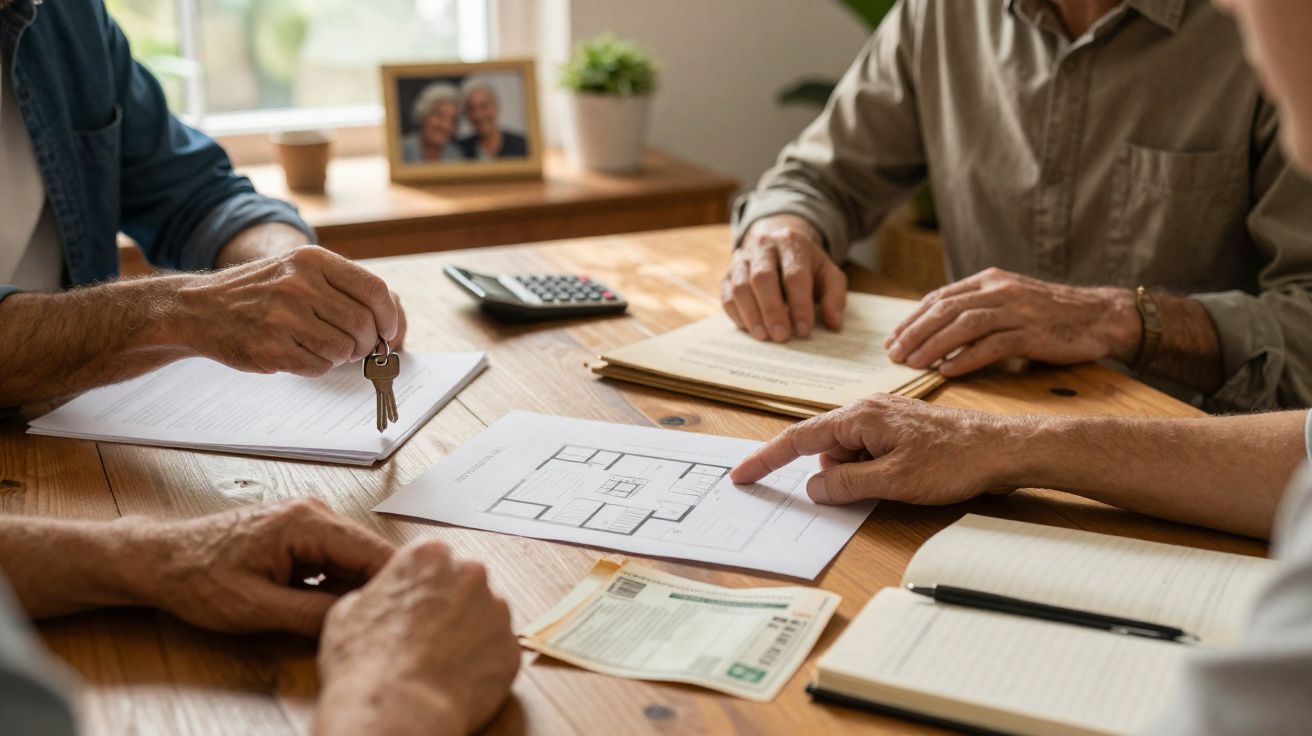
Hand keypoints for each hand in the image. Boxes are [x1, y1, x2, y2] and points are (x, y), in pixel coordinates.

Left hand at [133, 498, 394, 635]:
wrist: (161, 560)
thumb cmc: (198, 578)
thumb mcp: (257, 608)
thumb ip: (312, 614)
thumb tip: (356, 619)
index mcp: (307, 522)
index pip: (374, 551)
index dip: (391, 585)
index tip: (396, 615)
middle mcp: (313, 511)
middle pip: (368, 553)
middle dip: (372, 588)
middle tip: (370, 624)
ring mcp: (307, 518)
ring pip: (353, 557)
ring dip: (353, 588)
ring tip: (343, 618)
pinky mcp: (300, 531)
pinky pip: (334, 558)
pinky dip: (335, 583)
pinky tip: (323, 606)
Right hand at [174, 245, 403, 376]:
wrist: (198, 307)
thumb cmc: (259, 292)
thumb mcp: (299, 271)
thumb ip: (343, 289)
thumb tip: (393, 322)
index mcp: (312, 260)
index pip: (374, 290)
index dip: (389, 317)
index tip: (388, 332)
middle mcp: (300, 285)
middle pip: (363, 325)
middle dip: (365, 344)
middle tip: (353, 347)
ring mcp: (284, 317)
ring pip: (343, 350)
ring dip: (339, 356)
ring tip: (318, 347)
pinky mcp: (271, 348)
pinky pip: (318, 367)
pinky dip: (315, 366)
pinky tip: (296, 353)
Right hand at [316, 541, 518, 735]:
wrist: (399, 710)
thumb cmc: (367, 663)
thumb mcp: (347, 612)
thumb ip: (377, 593)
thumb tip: (382, 599)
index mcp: (429, 555)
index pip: (432, 560)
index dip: (420, 587)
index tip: (412, 606)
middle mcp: (470, 573)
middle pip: (463, 584)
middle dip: (449, 606)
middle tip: (424, 636)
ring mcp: (497, 610)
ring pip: (484, 616)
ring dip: (468, 633)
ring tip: (438, 662)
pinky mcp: (510, 647)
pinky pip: (496, 651)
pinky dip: (481, 663)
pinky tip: (455, 679)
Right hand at [722, 214, 846, 341]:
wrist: (779, 243)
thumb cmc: (806, 265)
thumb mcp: (828, 273)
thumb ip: (834, 296)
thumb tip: (833, 324)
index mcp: (792, 244)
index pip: (794, 275)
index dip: (799, 304)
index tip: (803, 330)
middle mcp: (763, 247)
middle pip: (762, 278)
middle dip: (772, 310)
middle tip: (781, 336)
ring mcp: (742, 259)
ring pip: (740, 286)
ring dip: (751, 314)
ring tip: (763, 336)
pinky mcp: (728, 273)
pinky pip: (726, 294)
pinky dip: (736, 314)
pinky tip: (750, 329)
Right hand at [730, 394, 1034, 504]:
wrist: (1001, 449)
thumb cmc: (953, 460)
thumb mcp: (893, 481)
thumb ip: (846, 485)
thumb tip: (813, 487)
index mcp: (859, 416)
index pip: (799, 438)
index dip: (767, 458)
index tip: (742, 474)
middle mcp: (867, 410)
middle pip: (825, 448)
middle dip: (833, 475)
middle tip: (872, 489)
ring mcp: (883, 419)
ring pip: (849, 454)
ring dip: (858, 476)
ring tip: (899, 484)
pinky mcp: (898, 430)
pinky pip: (868, 453)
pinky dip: (871, 471)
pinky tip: (899, 481)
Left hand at [883, 268, 1139, 376]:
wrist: (1101, 316)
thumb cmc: (1050, 314)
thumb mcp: (1009, 300)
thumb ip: (976, 308)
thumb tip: (934, 331)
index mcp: (990, 279)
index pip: (939, 297)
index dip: (912, 319)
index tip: (892, 339)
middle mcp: (1000, 290)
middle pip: (946, 309)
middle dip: (915, 332)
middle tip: (894, 354)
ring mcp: (1017, 310)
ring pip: (965, 325)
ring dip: (934, 345)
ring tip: (914, 364)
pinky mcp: (1033, 333)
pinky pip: (993, 346)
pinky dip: (967, 359)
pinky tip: (948, 371)